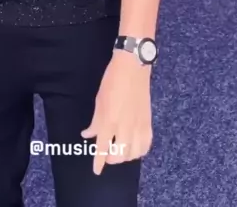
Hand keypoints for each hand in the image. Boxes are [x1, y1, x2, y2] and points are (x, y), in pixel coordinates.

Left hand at [81, 51, 152, 174]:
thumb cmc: (112, 80)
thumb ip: (95, 121)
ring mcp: (138, 125)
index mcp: (109, 120)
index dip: (99, 162)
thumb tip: (88, 135)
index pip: (103, 148)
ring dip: (125, 156)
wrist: (133, 66)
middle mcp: (124, 127)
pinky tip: (134, 148)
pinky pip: (146, 144)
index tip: (96, 170)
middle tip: (107, 155)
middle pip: (119, 155)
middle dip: (111, 159)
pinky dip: (140, 150)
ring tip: (120, 151)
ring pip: (134, 153)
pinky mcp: (148, 122)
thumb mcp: (99, 100)